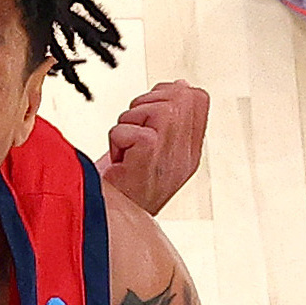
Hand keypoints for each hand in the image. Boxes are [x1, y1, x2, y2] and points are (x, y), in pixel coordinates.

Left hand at [98, 79, 211, 214]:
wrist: (107, 219)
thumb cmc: (123, 183)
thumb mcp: (152, 146)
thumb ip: (168, 116)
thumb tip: (180, 85)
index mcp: (191, 148)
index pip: (198, 98)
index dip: (168, 94)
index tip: (147, 118)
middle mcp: (187, 153)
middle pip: (178, 96)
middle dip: (146, 105)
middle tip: (133, 134)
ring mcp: (172, 156)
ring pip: (155, 109)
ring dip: (129, 123)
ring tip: (125, 149)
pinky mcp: (151, 157)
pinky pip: (132, 128)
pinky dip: (117, 139)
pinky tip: (119, 160)